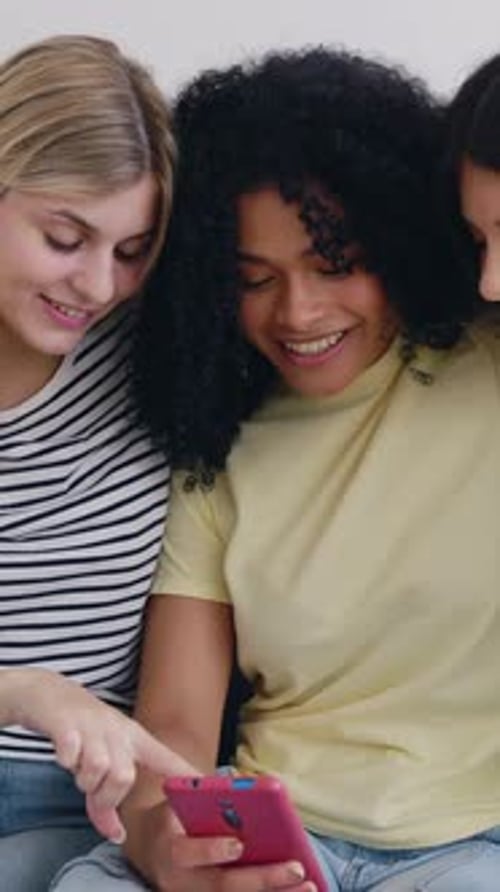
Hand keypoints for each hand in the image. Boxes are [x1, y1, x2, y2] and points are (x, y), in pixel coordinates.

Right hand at [8, 668, 193, 841]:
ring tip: (77, 766)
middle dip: (104, 796)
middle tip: (91, 788)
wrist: (47, 693)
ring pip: (97, 769)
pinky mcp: (66, 724)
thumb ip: (106, 798)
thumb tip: (117, 836)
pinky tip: (64, 751)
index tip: (208, 785)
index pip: (164, 757)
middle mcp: (117, 729)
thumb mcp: (99, 759)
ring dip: (83, 779)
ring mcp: (92, 725)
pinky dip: (65, 761)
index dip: (184, 773)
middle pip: (123, 777)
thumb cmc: (81, 732)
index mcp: (132, 737)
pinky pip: (70, 755)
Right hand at [124, 800, 316, 891]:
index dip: (212, 850)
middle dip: (262, 879)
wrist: (148, 850)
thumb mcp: (179, 802)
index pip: (188, 853)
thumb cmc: (173, 819)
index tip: (238, 844)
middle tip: (296, 869)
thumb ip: (206, 796)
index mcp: (172, 851)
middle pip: (223, 886)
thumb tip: (244, 784)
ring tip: (310, 886)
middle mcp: (183, 883)